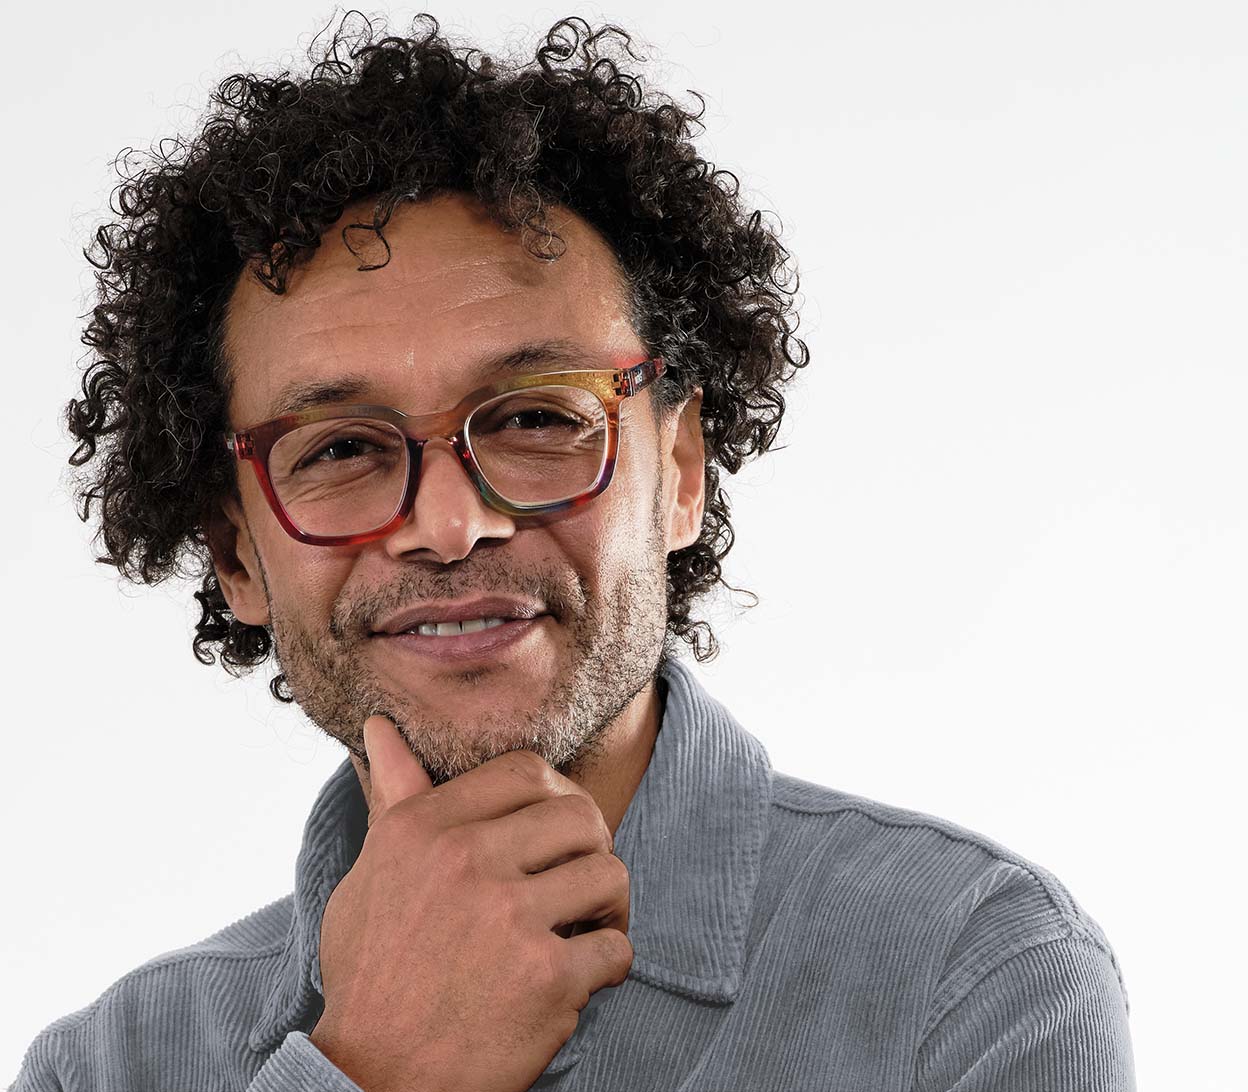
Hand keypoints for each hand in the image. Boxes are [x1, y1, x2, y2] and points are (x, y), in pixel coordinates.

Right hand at [309, 715, 632, 1091]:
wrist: (372, 1078)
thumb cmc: (373, 974)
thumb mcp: (370, 876)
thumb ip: (394, 799)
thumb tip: (382, 729)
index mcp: (424, 829)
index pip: (526, 771)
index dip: (554, 798)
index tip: (553, 834)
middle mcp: (467, 861)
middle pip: (580, 815)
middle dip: (592, 848)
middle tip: (579, 883)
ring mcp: (509, 919)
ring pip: (610, 874)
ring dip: (610, 906)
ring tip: (589, 927)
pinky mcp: (546, 979)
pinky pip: (617, 949)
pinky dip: (610, 966)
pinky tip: (584, 979)